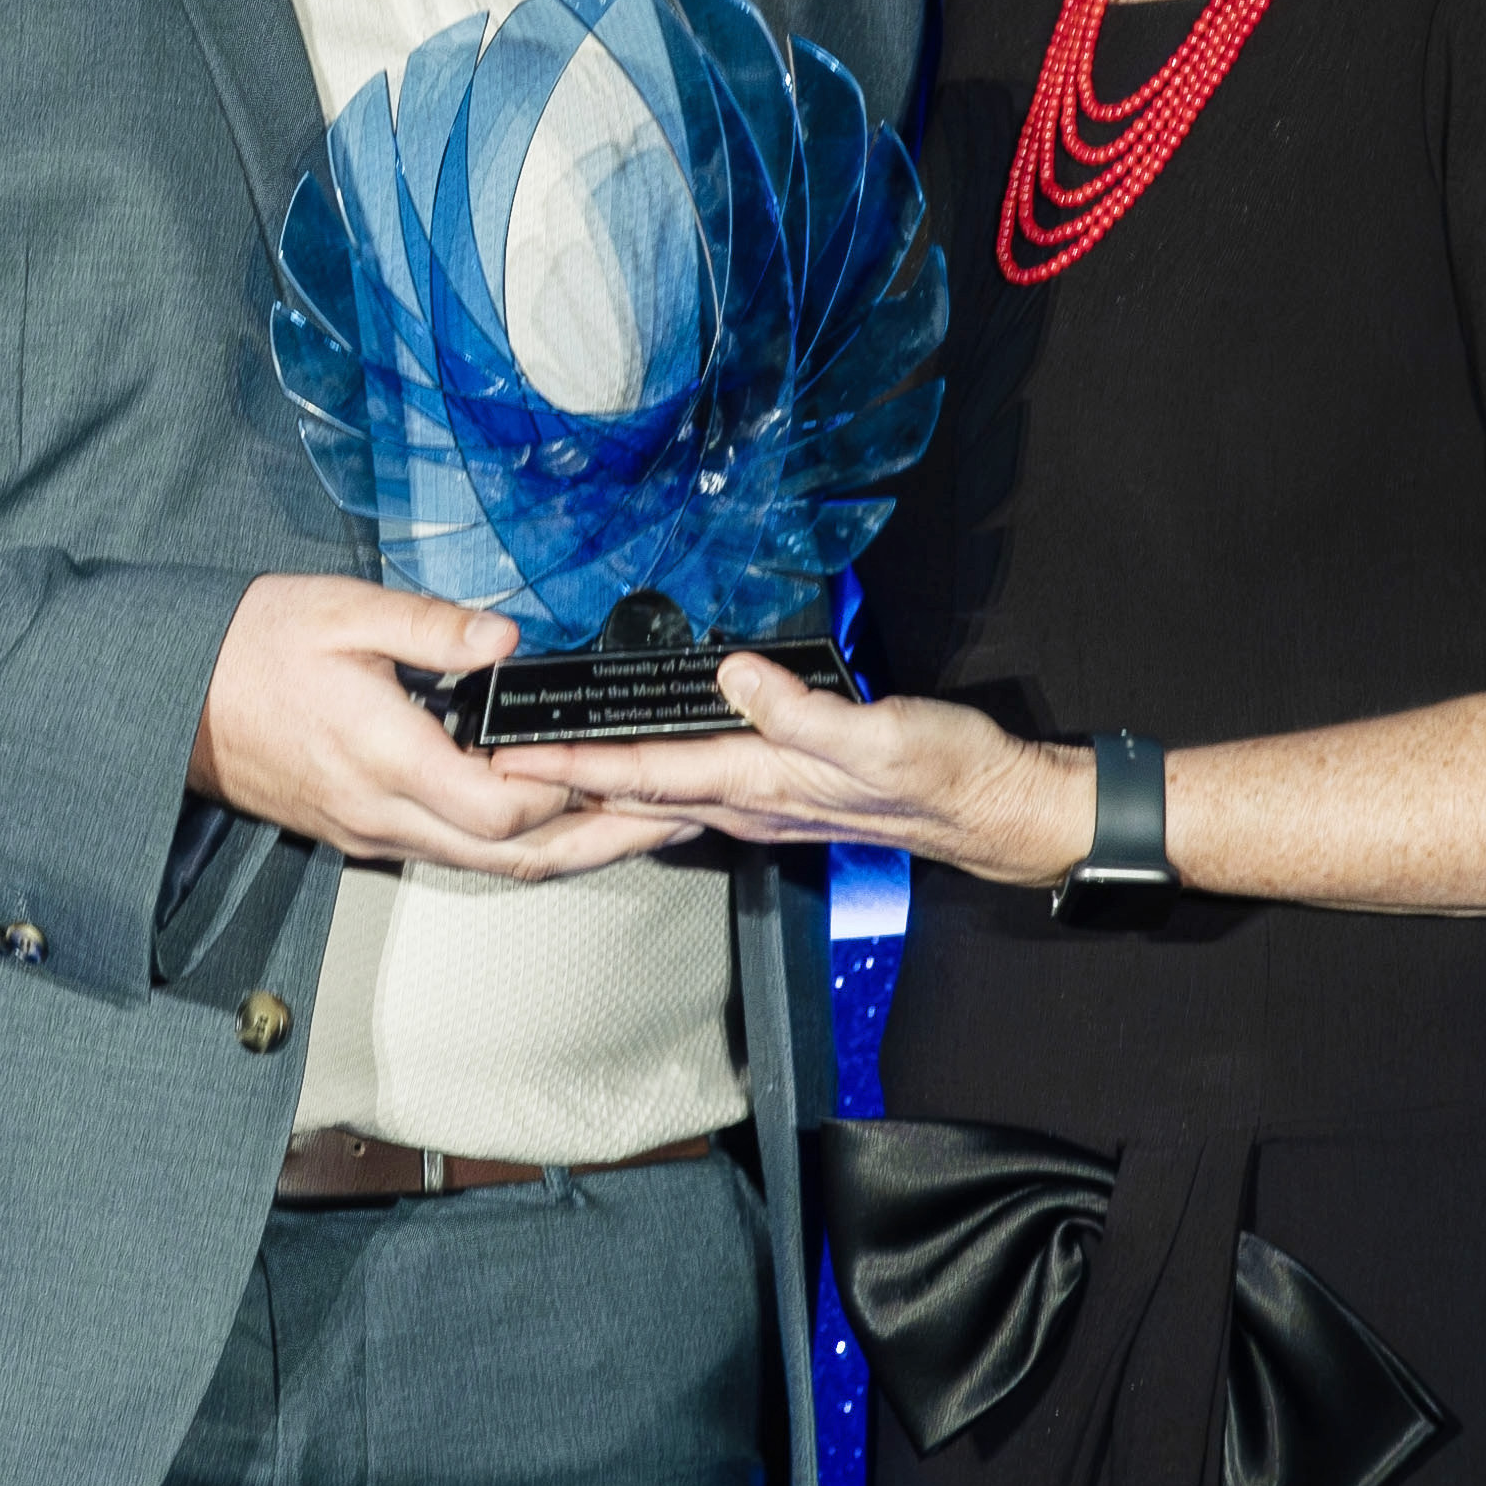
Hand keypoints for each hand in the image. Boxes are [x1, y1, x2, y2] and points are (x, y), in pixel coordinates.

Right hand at [189, 576, 704, 881]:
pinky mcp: (364, 832)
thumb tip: (506, 640)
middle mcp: (383, 813)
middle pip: (514, 856)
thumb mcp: (338, 611)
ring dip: (569, 850)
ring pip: (490, 866)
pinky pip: (458, 853)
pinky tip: (553, 820)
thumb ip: (429, 627)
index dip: (567, 790)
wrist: (170, 702)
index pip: (501, 806)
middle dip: (602, 840)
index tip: (619, 759)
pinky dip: (519, 844)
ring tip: (637, 826)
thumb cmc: (245, 649)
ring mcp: (373, 832)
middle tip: (673, 818)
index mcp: (384, 758)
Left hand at [529, 652, 1093, 882]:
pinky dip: (646, 778)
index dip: (571, 766)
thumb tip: (735, 677)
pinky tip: (632, 767)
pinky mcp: (779, 790)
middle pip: (631, 794)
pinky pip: (691, 788)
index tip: (510, 758)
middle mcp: (747, 801)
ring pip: (656, 795)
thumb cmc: (943, 772)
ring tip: (539, 762)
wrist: (991, 808)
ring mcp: (761, 801)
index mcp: (758, 784)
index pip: (641, 777)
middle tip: (494, 763)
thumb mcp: (878, 733)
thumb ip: (801, 710)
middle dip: (561, 781)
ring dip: (595, 782)